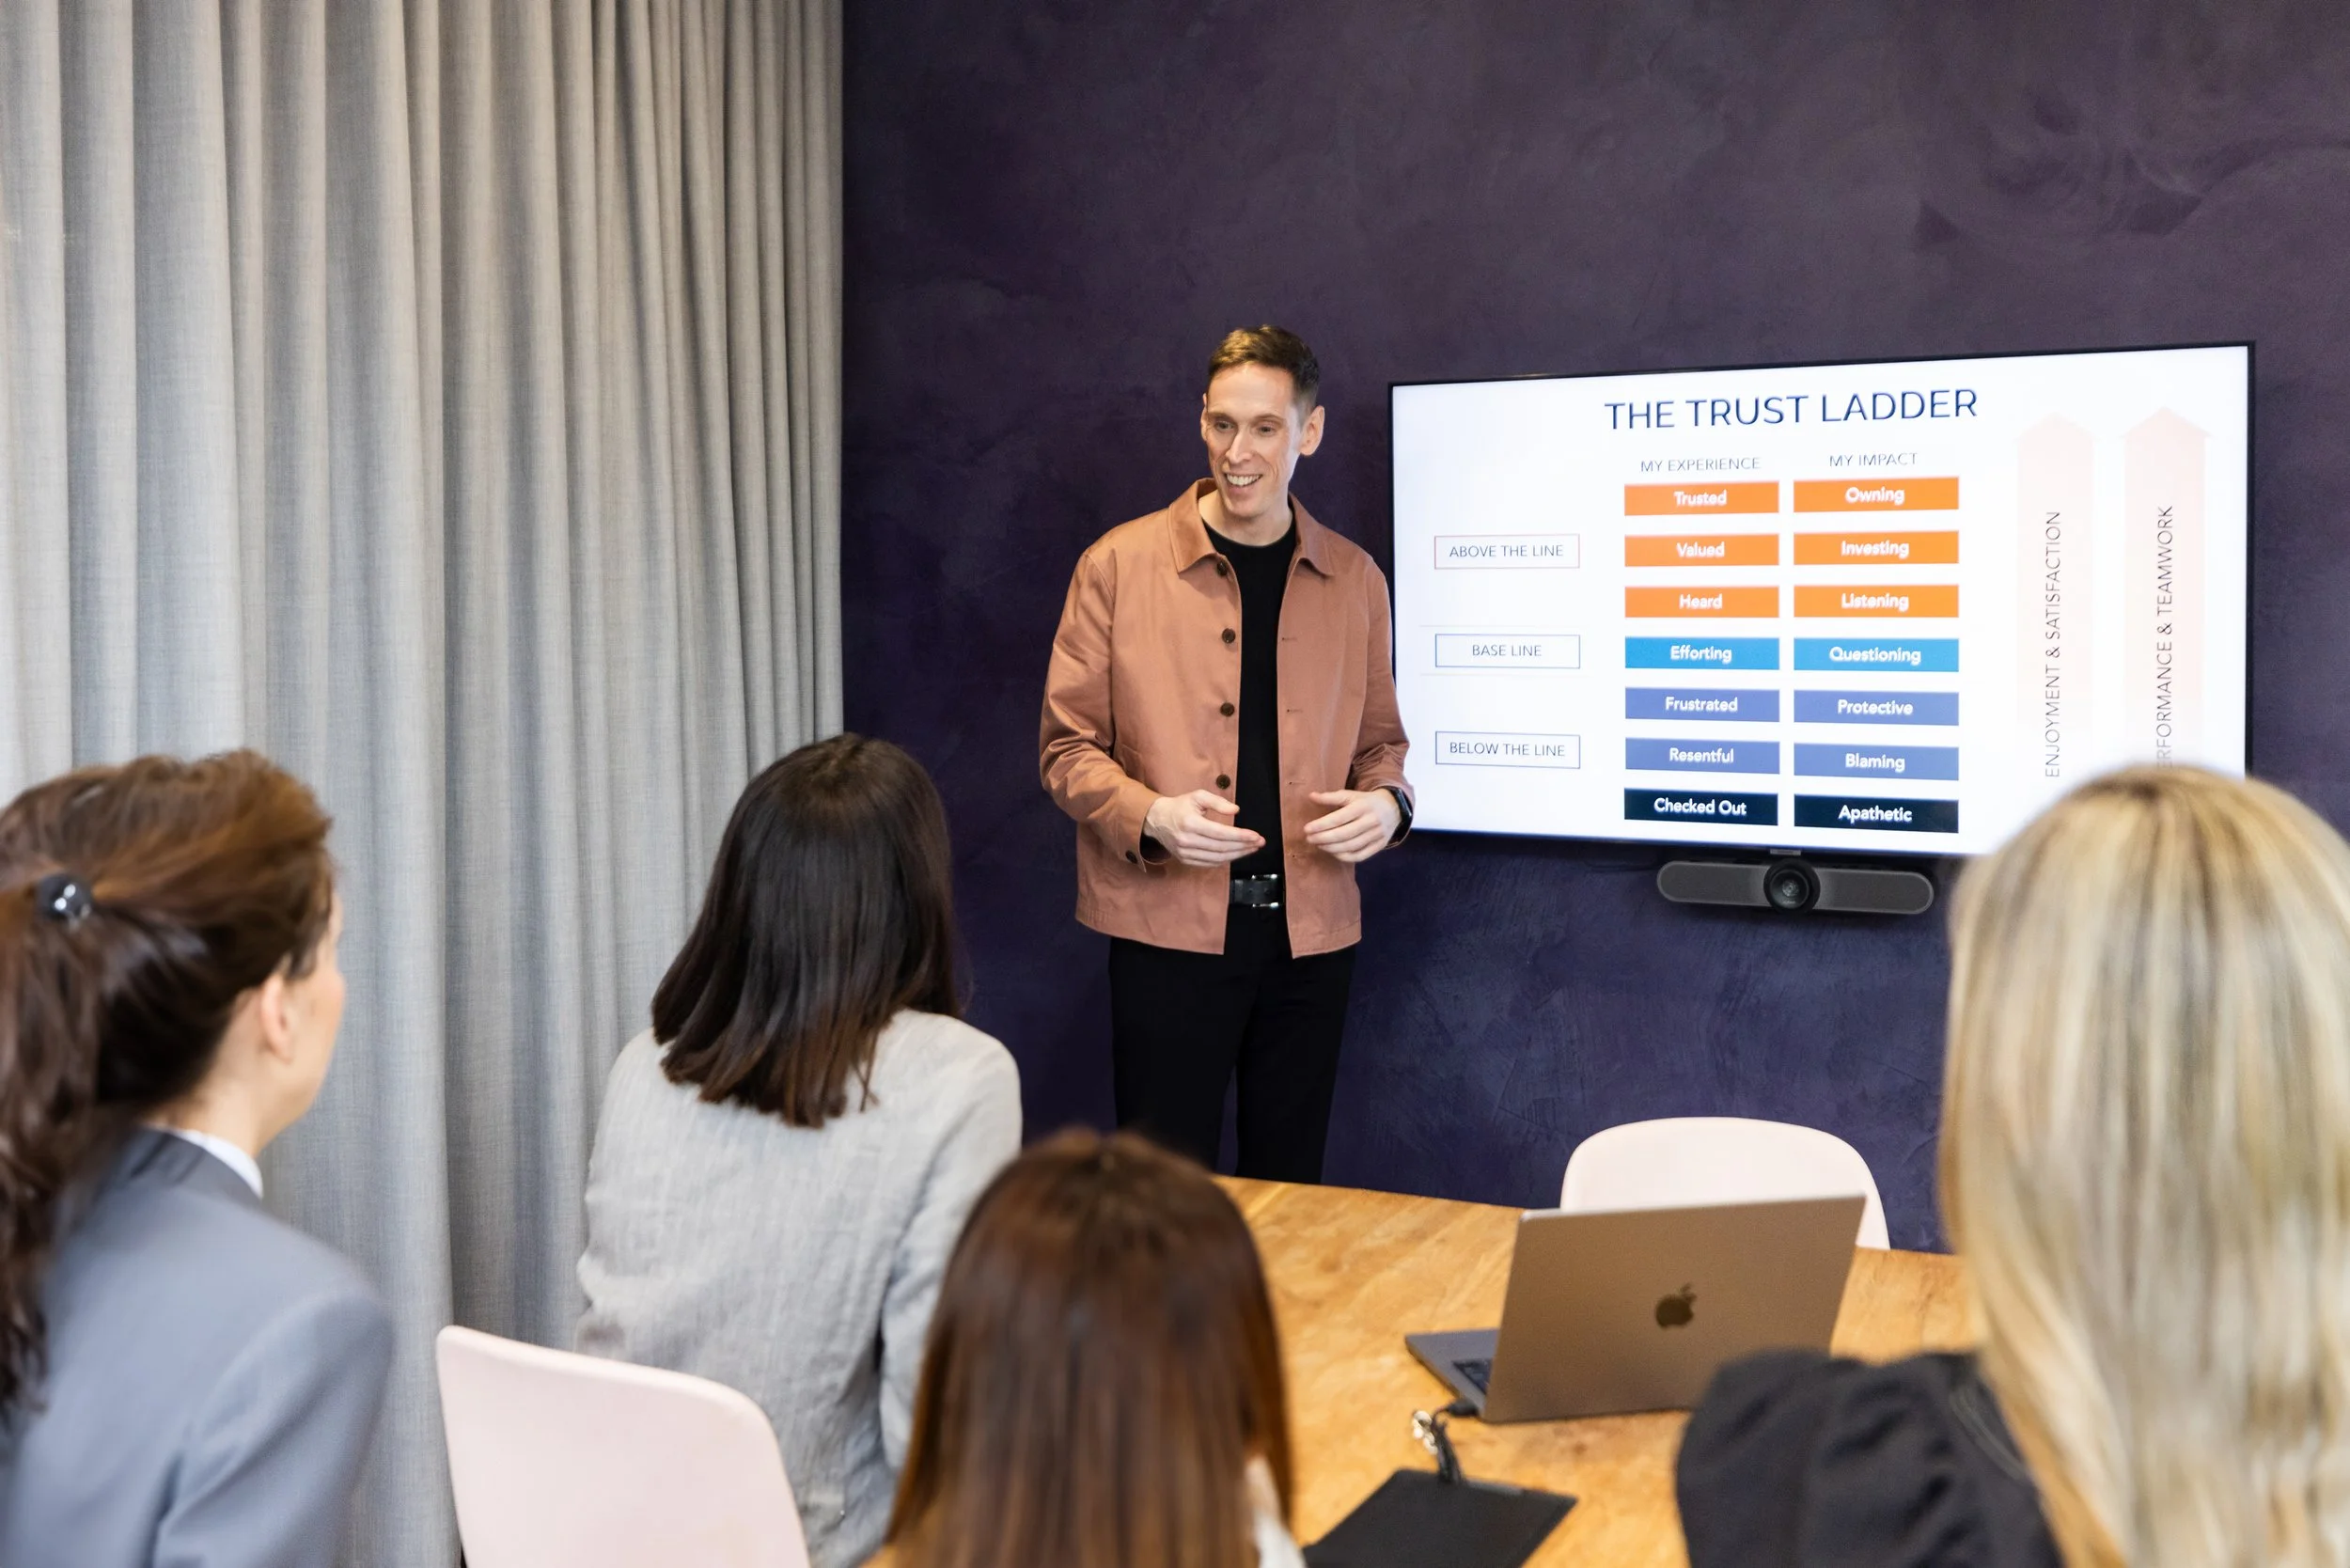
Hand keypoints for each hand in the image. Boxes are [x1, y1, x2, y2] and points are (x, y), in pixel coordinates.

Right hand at [1143, 790, 1263, 867]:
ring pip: (1217, 859)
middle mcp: (1187, 840)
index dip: (1241, 836)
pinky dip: (1225, 860)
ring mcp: (1185, 853)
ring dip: (1238, 855)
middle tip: (1259, 842)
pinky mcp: (1185, 860)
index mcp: (1190, 823)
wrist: (1156, 819)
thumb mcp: (1198, 796)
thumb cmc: (1180, 806)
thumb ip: (1218, 801)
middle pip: (1222, 848)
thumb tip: (1236, 810)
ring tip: (1251, 848)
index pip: (1221, 833)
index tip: (1256, 836)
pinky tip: (1236, 854)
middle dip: (1244, 846)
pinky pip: (1210, 864)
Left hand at [1304, 788, 1400, 863]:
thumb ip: (1331, 797)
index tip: (1306, 829)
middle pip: (1344, 834)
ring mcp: (1376, 835)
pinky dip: (1344, 857)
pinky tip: (1333, 852)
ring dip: (1331, 848)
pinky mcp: (1379, 846)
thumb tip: (1311, 796)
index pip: (1339, 818)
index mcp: (1362, 806)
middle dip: (1323, 838)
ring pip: (1351, 847)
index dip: (1321, 825)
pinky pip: (1360, 856)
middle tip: (1309, 839)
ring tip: (1318, 845)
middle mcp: (1371, 821)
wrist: (1393, 808)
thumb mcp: (1350, 795)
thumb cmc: (1366, 801)